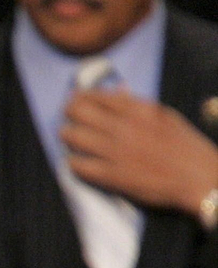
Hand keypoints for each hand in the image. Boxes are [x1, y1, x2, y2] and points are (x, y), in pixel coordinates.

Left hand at [62, 90, 217, 216]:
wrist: (200, 178)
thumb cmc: (186, 146)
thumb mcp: (165, 116)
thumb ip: (138, 103)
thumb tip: (117, 89)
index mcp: (138, 110)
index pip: (95, 96)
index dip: (80, 97)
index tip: (75, 100)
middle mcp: (123, 127)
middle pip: (77, 111)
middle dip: (68, 113)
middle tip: (68, 119)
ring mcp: (116, 151)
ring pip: (71, 136)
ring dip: (67, 136)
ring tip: (70, 138)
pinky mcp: (112, 175)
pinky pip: (77, 165)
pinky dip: (73, 162)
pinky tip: (77, 162)